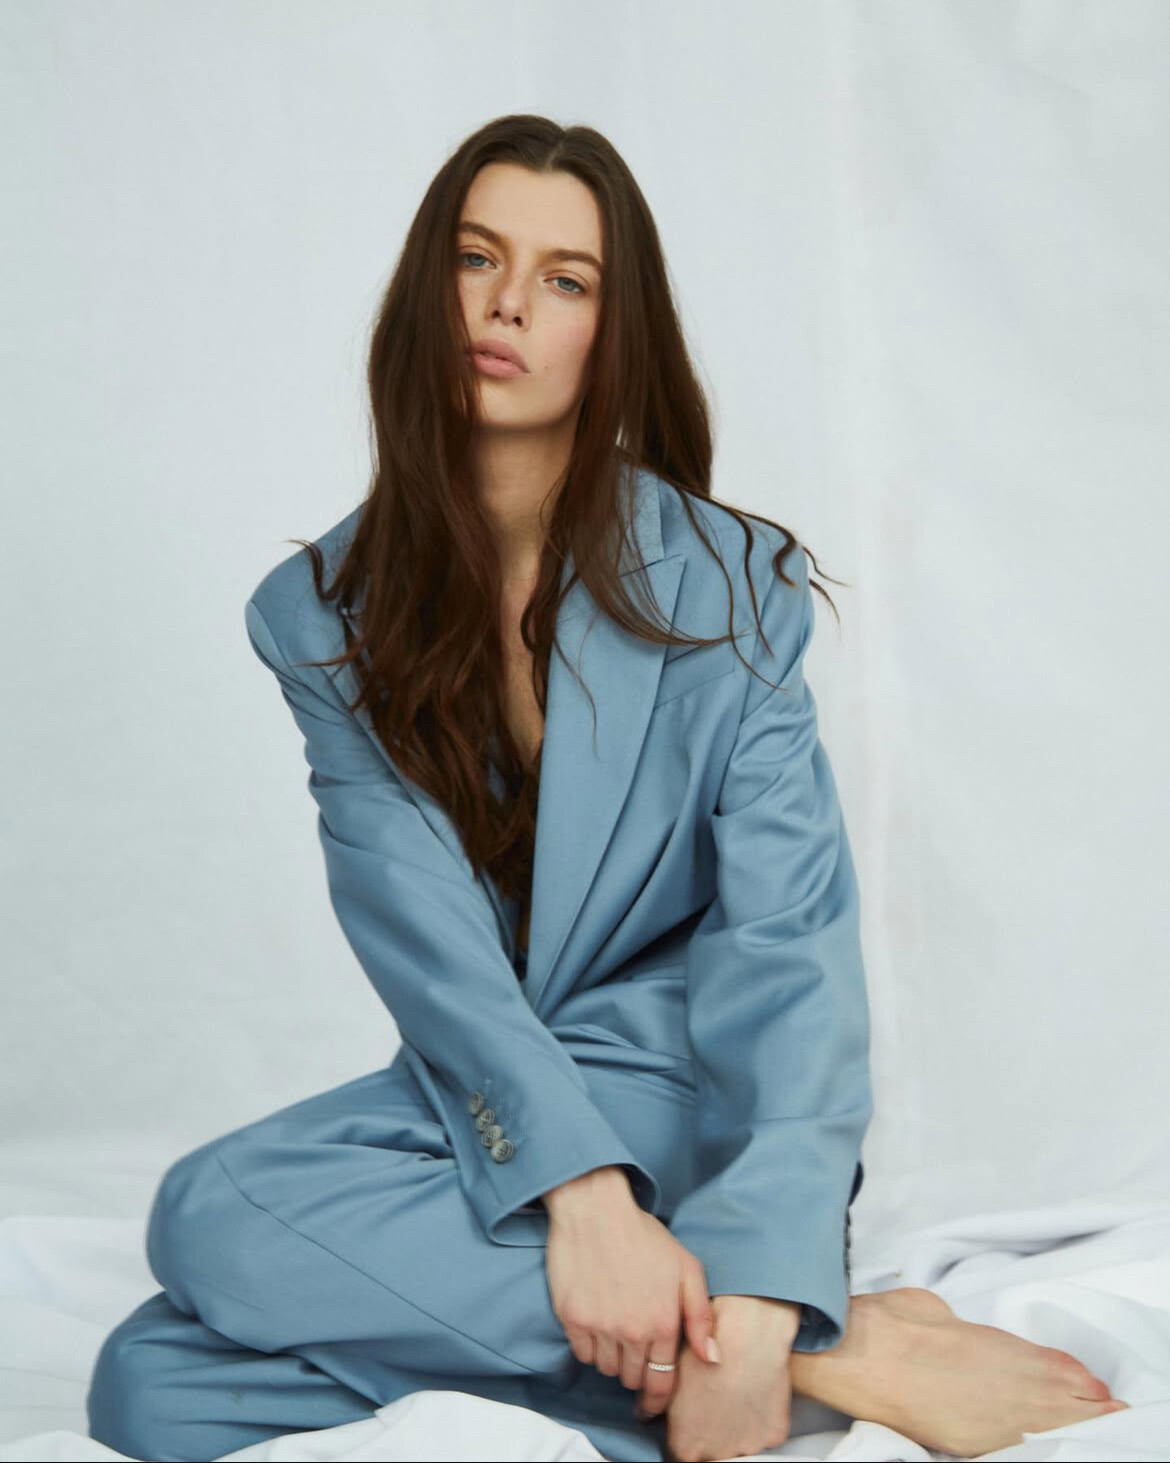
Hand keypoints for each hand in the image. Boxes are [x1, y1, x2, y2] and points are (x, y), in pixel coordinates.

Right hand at [543, 1167, 717, 1413]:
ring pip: (607, 1369)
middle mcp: (632, 1332)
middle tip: (635, 1351)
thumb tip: (713, 1358)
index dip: (657, 1400)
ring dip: (613, 1359)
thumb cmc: (644, 1236)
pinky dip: (590, 1347)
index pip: (662, 1382)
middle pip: (633, 1379)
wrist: (595, 1209)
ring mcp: (600, 1327)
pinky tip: (597, 1324)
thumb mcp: (686, 1267)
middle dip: (637, 1372)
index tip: (652, 1406)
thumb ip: (701, 1316)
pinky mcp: (572, 1319)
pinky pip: (582, 1354)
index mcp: (664, 1323)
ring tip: (616, 1332)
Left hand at [636, 1294, 800, 1462]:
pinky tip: (753, 1387)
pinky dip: (761, 1414)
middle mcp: (716, 1453)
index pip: (682, 1451)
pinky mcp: (774, 1434)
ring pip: (739, 1442)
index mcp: (686, 1444)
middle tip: (713, 1397)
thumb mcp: (668, 1375)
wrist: (747, 1330)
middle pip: (711, 1451)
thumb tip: (647, 1412)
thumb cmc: (706, 1346)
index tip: (691, 1415)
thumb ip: (658, 1404)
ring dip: (736, 1424)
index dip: (685, 1430)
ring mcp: (748, 1446)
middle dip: (710, 1430)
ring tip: (734, 1388)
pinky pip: (765, 1430)